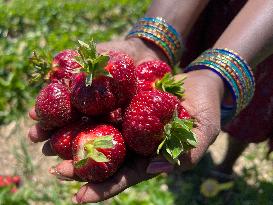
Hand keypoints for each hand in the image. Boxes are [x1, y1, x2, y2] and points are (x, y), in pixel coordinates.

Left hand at [28, 38, 223, 203]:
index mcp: (150, 157)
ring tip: (48, 143)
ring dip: (73, 138)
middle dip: (81, 166)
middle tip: (57, 170)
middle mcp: (134, 141)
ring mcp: (126, 120)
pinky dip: (83, 108)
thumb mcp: (204, 133)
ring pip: (97, 132)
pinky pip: (101, 105)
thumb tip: (155, 169)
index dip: (103, 188)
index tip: (79, 197)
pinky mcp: (123, 99)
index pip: (125, 177)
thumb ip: (186, 154)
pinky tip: (64, 109)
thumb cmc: (206, 110)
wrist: (201, 82)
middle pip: (104, 158)